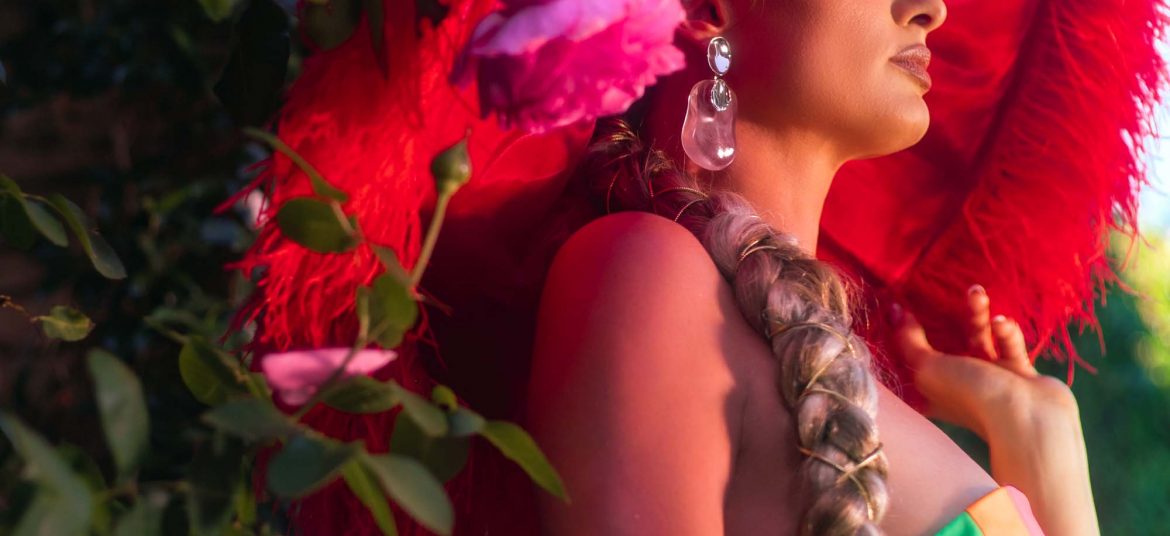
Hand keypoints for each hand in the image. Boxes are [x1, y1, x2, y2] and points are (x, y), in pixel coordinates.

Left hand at [891, 284, 1077, 439]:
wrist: (1029, 418)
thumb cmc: (971, 396)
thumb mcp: (927, 368)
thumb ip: (909, 341)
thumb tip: (894, 312)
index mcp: (932, 390)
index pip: (913, 359)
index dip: (905, 334)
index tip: (900, 303)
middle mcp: (959, 385)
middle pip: (949, 343)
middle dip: (949, 316)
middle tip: (945, 292)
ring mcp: (990, 379)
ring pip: (980, 338)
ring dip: (978, 315)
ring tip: (977, 293)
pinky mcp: (1018, 373)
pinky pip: (1008, 345)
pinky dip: (1006, 333)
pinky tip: (1003, 325)